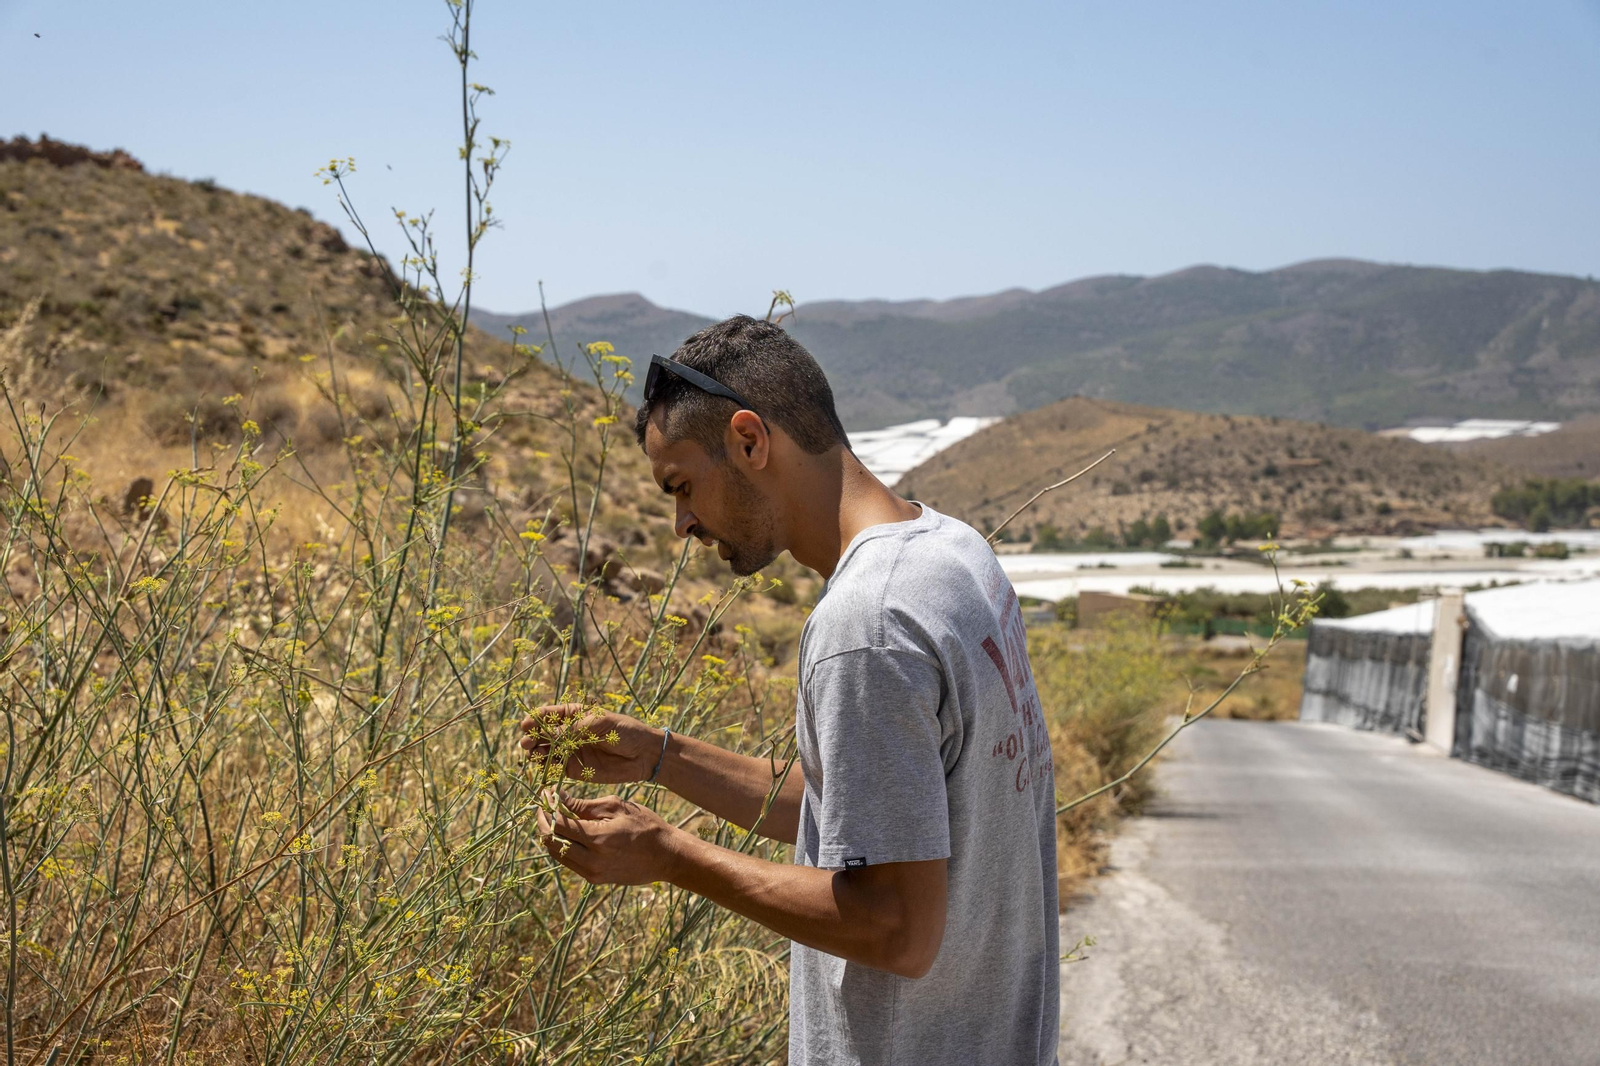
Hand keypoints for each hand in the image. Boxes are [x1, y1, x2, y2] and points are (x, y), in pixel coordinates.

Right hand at [519, 703, 662, 783]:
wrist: (644, 754)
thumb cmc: (625, 731)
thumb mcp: (600, 724)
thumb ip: (574, 729)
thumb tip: (548, 733)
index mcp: (574, 715)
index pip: (548, 715)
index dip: (535, 719)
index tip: (526, 724)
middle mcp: (569, 733)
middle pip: (542, 734)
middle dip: (531, 737)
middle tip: (526, 743)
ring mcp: (570, 751)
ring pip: (545, 751)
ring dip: (535, 752)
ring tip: (532, 754)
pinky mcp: (574, 769)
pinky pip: (555, 768)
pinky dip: (546, 767)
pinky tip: (542, 766)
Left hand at [536, 791, 680, 885]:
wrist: (666, 856)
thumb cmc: (645, 825)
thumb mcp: (616, 807)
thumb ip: (584, 805)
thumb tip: (558, 798)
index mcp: (598, 839)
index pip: (558, 824)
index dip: (548, 809)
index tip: (546, 795)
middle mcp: (591, 860)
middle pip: (551, 842)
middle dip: (542, 823)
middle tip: (543, 807)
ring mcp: (592, 873)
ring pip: (557, 855)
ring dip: (550, 836)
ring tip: (551, 818)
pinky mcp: (595, 879)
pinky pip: (569, 863)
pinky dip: (562, 847)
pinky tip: (566, 833)